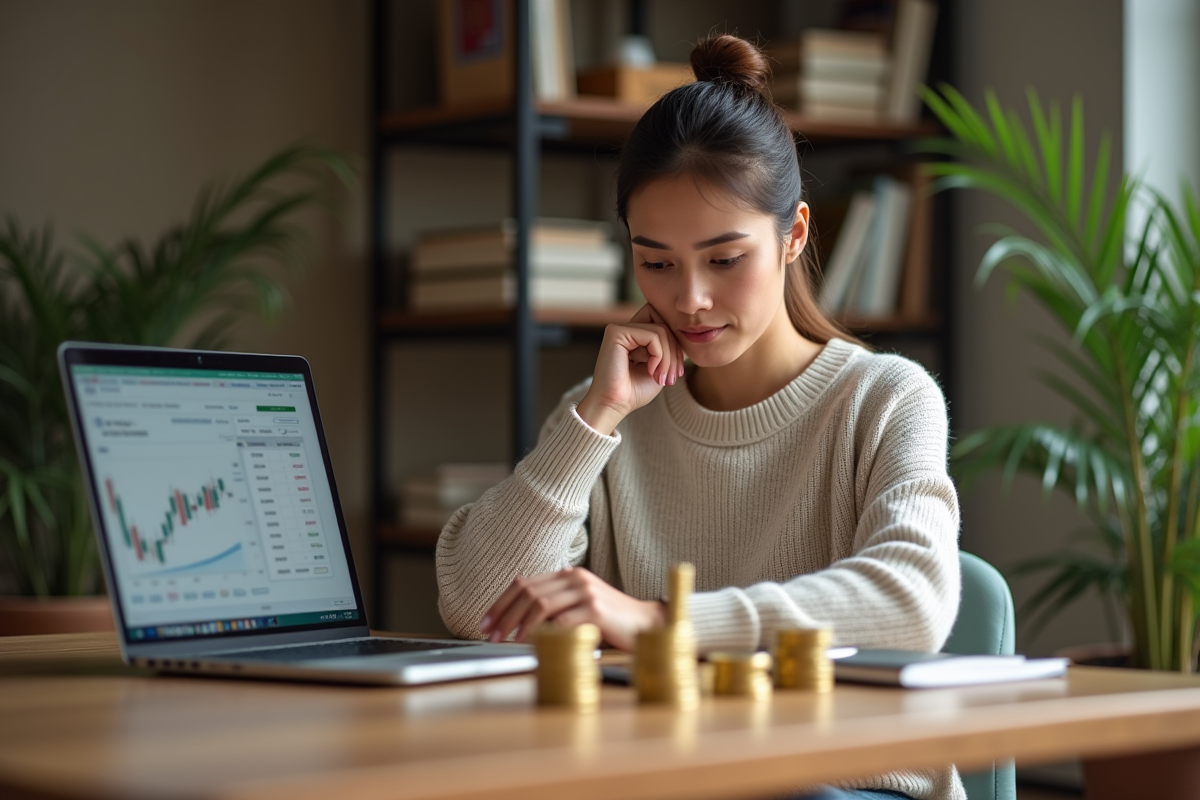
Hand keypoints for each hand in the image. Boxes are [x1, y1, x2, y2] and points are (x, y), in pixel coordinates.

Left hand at [479, 567, 667, 650]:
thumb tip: (516, 621)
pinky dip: (541, 633)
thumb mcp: (578, 607)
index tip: (486, 621)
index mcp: (568, 575)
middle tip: (490, 633)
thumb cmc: (609, 621)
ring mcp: (586, 592)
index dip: (501, 602)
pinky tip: (532, 644)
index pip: (524, 583)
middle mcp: (575, 578)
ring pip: (540, 604)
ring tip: (506, 640)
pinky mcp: (595, 609)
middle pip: (528, 592)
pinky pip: (560, 621)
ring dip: (518, 624)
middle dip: (503, 614)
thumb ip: (554, 607)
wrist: (646, 623)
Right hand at [575, 304, 683, 434]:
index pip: (664, 324)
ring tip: (660, 378)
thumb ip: (670, 348)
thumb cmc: (634, 392)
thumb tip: (686, 333)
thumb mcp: (660, 368)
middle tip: (671, 377)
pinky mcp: (616, 332)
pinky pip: (653, 336)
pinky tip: (651, 371)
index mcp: (634, 336)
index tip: (676, 372)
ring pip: (661, 331)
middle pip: (665, 325)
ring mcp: (620, 328)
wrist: (614, 406)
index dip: (676, 346)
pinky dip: (659, 355)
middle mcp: (625, 329)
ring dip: (668, 358)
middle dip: (675, 353)